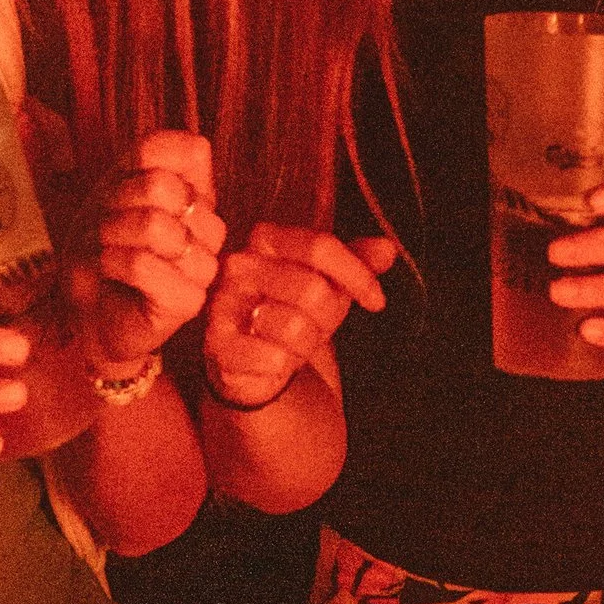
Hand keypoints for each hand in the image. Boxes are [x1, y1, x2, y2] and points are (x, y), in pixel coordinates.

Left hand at [68, 131, 224, 368]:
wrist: (84, 311)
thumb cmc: (100, 247)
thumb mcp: (116, 188)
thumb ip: (151, 156)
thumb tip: (198, 143)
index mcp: (201, 196)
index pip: (191, 150)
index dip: (140, 163)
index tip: (120, 189)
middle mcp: (212, 229)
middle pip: (162, 187)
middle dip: (117, 202)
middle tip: (104, 227)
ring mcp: (205, 266)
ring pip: (154, 226)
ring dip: (111, 234)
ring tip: (105, 249)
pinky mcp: (190, 301)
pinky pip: (142, 265)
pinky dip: (111, 262)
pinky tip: (109, 271)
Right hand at [205, 228, 395, 412]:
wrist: (251, 360)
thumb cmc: (293, 311)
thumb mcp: (329, 284)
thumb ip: (357, 262)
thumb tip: (387, 248)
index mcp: (267, 238)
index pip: (321, 246)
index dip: (357, 275)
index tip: (377, 301)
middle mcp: (240, 264)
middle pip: (311, 289)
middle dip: (327, 318)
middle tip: (316, 326)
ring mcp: (224, 302)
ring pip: (294, 327)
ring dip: (304, 345)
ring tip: (290, 343)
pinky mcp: (216, 342)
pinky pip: (272, 357)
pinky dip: (282, 365)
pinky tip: (272, 360)